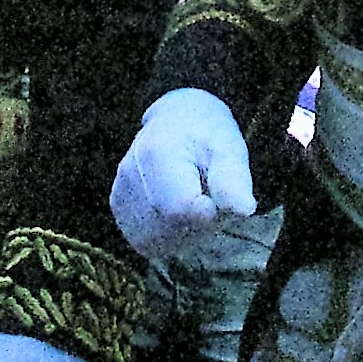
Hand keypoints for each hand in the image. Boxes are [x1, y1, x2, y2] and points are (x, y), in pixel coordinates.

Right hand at [111, 89, 255, 259]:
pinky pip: (147, 240)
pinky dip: (167, 235)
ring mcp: (120, 191)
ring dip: (182, 232)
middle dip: (197, 223)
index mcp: (156, 153)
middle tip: (207, 198)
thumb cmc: (208, 136)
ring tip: (192, 201)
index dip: (206, 213)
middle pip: (169, 226)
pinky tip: (176, 213)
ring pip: (157, 239)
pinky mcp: (119, 207)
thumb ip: (233, 180)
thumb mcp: (229, 148)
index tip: (214, 200)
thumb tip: (243, 209)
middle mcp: (130, 172)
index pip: (180, 208)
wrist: (178, 122)